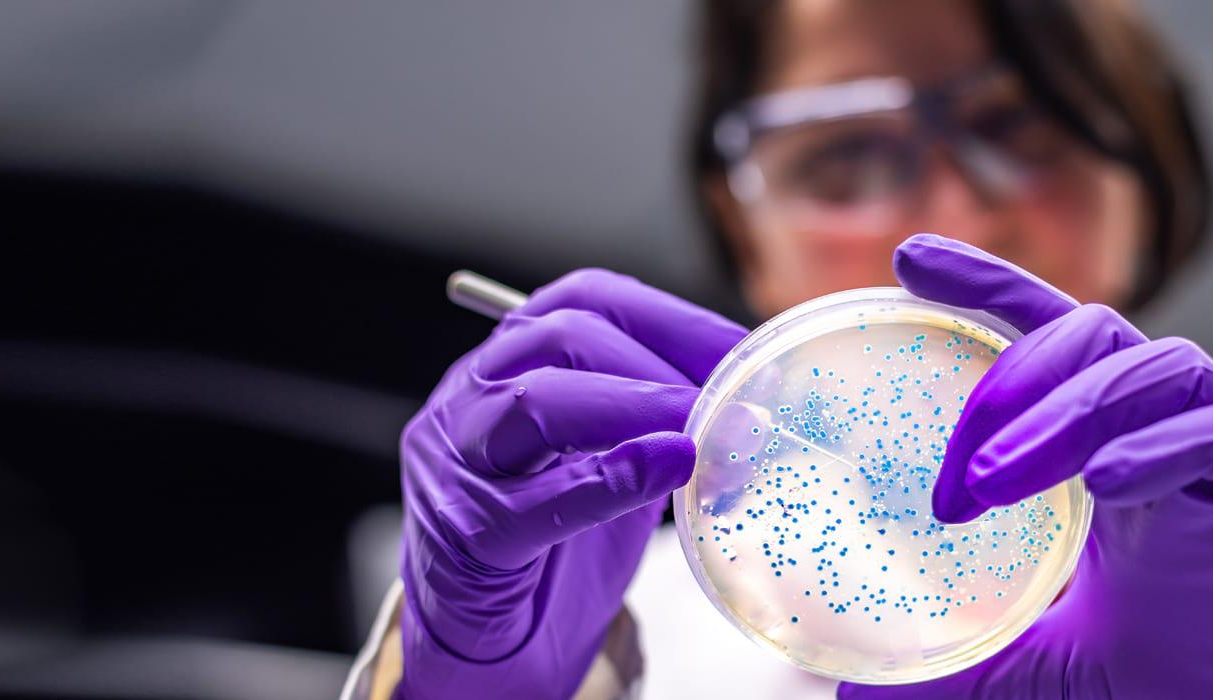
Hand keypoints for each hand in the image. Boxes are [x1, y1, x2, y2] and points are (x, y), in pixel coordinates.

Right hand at [397, 269, 746, 698]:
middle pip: (560, 338)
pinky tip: (665, 471)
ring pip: (534, 402)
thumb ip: (656, 427)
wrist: (481, 640)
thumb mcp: (604, 464)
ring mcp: (458, 464)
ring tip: (700, 430)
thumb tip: (754, 406)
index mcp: (508, 364)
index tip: (744, 351)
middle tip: (732, 401)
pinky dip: (608, 480)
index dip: (672, 318)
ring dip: (634, 406)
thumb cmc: (546, 546)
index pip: (585, 300)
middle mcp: (472, 397)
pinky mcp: (468, 535)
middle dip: (659, 362)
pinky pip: (534, 502)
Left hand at [840, 235, 1212, 698]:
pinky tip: (1110, 484)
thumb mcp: (1048, 669)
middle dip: (1010, 382)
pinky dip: (1168, 447)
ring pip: (1156, 370)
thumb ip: (967, 668)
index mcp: (1105, 448)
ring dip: (1068, 413)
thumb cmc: (1189, 675)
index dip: (983, 288)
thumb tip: (860, 697)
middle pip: (1090, 337)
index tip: (905, 260)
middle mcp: (1163, 430)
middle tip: (954, 472)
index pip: (1041, 336)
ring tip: (996, 480)